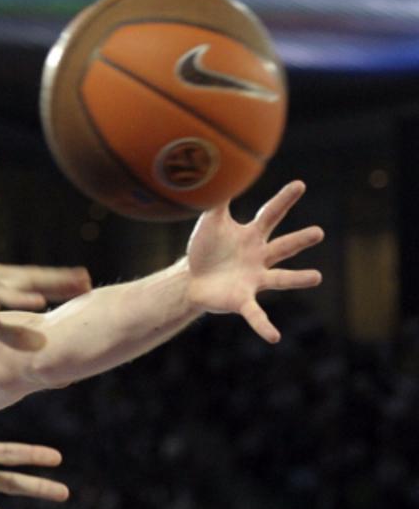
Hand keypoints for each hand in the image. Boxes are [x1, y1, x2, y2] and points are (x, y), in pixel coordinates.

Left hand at [185, 180, 323, 343]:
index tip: (300, 184)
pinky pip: (256, 314)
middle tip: (318, 233)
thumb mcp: (209, 222)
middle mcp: (260, 257)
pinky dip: (264, 325)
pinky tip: (275, 337)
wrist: (191, 279)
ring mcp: (255, 279)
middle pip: (283, 246)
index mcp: (252, 237)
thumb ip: (215, 200)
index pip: (270, 214)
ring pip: (281, 279)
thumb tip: (216, 171)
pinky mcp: (243, 300)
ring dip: (298, 279)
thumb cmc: (204, 249)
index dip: (284, 200)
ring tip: (317, 277)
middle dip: (300, 240)